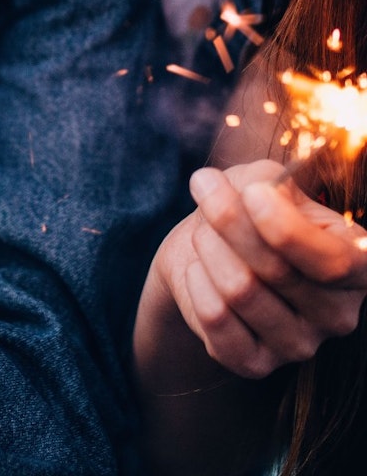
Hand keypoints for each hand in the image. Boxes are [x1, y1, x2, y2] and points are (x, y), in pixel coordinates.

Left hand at [155, 159, 366, 378]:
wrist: (208, 246)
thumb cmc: (247, 209)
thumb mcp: (264, 182)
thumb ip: (267, 186)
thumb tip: (257, 195)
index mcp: (358, 266)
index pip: (333, 262)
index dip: (287, 228)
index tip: (251, 192)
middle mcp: (339, 314)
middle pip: (277, 270)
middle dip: (229, 219)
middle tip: (206, 190)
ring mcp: (300, 345)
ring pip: (240, 290)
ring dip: (208, 247)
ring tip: (202, 232)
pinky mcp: (256, 364)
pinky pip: (216, 318)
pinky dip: (195, 281)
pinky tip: (197, 268)